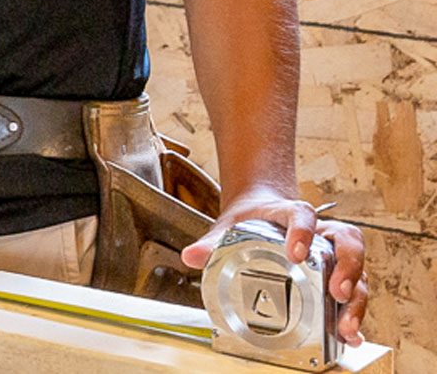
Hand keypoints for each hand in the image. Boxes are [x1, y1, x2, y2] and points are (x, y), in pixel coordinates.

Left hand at [181, 185, 368, 344]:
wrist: (262, 212)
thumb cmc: (250, 220)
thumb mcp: (230, 226)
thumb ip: (212, 241)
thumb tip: (191, 256)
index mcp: (293, 213)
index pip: (303, 214)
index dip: (303, 231)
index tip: (295, 252)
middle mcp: (322, 232)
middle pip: (347, 242)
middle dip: (347, 268)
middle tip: (337, 292)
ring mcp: (334, 253)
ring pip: (358, 270)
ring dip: (356, 298)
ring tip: (345, 324)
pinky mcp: (338, 274)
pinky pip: (354, 291)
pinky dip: (354, 313)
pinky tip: (350, 336)